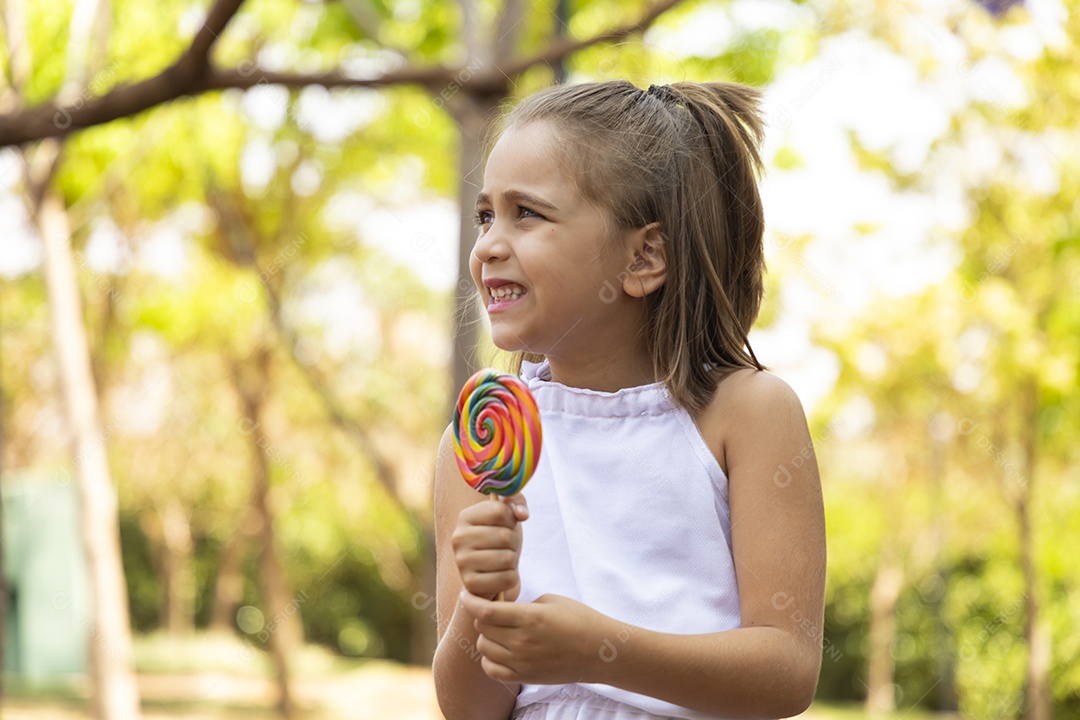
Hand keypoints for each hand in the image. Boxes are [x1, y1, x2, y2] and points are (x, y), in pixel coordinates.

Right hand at [451, 494, 528, 600]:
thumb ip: (517, 502)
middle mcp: (458, 538)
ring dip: (513, 560)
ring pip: (507, 558)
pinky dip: (512, 578)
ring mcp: (462, 562)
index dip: (511, 519)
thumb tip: (522, 514)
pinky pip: (507, 579)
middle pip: (505, 536)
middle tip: (505, 547)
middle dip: (513, 543)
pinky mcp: (470, 584)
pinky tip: (500, 575)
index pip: (499, 511)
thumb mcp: (509, 514)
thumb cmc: (501, 538)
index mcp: (465, 517)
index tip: (505, 526)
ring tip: (502, 560)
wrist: (491, 571)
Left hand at [459, 591, 614, 684]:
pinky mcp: (525, 677)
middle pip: (482, 628)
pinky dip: (490, 658)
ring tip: (500, 630)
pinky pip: (492, 670)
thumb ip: (521, 605)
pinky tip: (500, 649)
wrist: (599, 651)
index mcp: (530, 618)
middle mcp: (523, 642)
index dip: (471, 601)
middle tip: (493, 610)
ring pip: (484, 648)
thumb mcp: (550, 601)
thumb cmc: (578, 619)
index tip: (467, 595)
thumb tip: (500, 608)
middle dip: (483, 616)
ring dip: (487, 636)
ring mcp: (523, 663)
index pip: (486, 611)